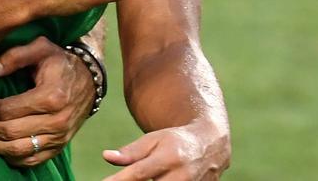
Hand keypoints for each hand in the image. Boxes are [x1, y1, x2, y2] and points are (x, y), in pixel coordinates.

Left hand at [0, 37, 94, 167]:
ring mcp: (59, 136)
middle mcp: (57, 120)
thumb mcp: (41, 48)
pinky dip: (14, 158)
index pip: (9, 110)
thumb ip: (15, 56)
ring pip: (20, 150)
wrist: (89, 80)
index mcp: (50, 96)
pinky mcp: (60, 146)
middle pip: (11, 131)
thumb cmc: (61, 63)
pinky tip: (4, 148)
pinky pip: (33, 161)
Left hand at [101, 122, 230, 180]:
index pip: (139, 173)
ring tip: (148, 175)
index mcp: (169, 158)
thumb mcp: (153, 140)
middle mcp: (182, 177)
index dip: (120, 180)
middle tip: (122, 179)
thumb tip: (106, 156)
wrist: (211, 145)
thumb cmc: (175, 141)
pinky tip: (158, 179)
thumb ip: (131, 152)